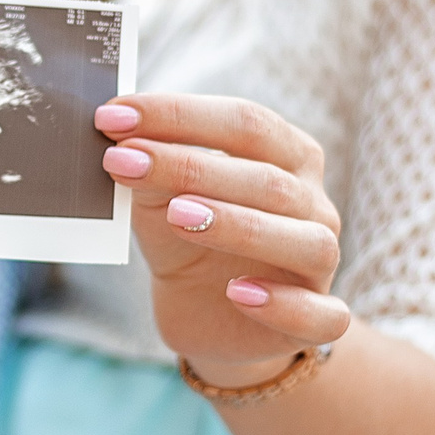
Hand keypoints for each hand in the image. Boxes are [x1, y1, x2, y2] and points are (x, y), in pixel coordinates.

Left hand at [95, 95, 349, 384]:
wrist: (203, 313)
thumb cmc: (188, 238)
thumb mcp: (160, 198)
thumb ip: (149, 167)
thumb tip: (116, 131)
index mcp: (287, 156)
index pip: (246, 123)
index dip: (180, 115)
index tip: (112, 116)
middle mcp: (314, 204)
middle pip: (269, 179)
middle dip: (193, 167)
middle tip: (126, 162)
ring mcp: (321, 263)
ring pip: (306, 241)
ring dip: (241, 226)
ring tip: (177, 216)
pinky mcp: (320, 319)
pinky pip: (321, 315)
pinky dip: (283, 304)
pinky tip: (238, 294)